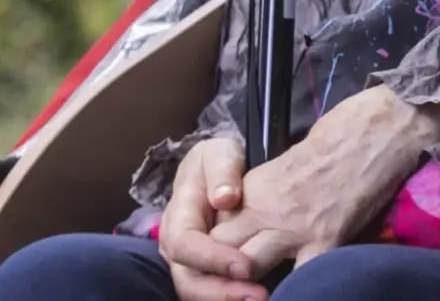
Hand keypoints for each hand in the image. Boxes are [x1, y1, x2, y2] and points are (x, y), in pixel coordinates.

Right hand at [159, 138, 262, 300]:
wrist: (218, 168)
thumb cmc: (218, 161)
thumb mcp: (220, 153)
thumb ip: (222, 171)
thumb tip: (225, 198)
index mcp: (178, 215)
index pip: (184, 245)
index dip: (211, 258)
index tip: (244, 265)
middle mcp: (177, 245)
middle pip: (187, 280)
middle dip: (220, 292)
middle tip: (257, 296)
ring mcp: (189, 261)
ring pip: (199, 291)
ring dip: (228, 298)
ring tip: (262, 298)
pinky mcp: (205, 269)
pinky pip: (213, 290)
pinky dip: (232, 296)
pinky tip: (258, 295)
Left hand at [208, 88, 439, 272]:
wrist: (379, 127)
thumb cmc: (339, 132)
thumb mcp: (287, 161)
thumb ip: (267, 193)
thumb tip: (257, 214)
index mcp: (253, 188)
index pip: (212, 230)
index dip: (216, 247)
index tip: (227, 256)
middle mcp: (265, 210)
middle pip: (221, 252)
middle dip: (223, 269)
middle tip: (234, 278)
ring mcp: (295, 228)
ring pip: (247, 268)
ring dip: (249, 281)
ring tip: (257, 288)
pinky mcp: (327, 240)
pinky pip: (301, 278)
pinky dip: (297, 287)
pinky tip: (302, 289)